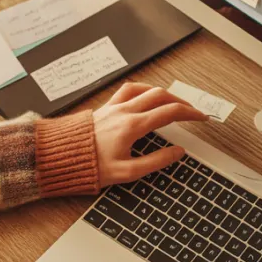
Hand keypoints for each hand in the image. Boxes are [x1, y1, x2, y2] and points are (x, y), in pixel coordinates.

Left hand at [93, 82, 208, 186]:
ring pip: (146, 89)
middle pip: (161, 96)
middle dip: (182, 102)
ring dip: (164, 94)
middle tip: (192, 112)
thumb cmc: (91, 166)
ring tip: (174, 102)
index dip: (190, 113)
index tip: (201, 117)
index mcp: (133, 126)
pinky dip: (142, 89)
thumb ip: (156, 161)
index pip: (170, 113)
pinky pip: (128, 90)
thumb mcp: (127, 172)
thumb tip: (177, 152)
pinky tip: (146, 94)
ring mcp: (114, 107)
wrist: (61, 157)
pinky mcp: (106, 107)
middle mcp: (125, 112)